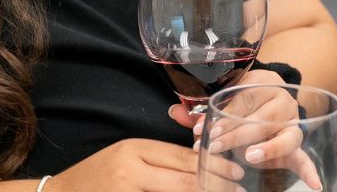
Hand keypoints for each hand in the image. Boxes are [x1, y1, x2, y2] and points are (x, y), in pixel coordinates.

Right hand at [48, 138, 240, 191]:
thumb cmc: (97, 176)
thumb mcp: (127, 157)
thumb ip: (159, 160)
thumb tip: (200, 164)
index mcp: (134, 149)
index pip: (182, 158)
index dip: (213, 166)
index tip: (236, 172)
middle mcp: (130, 170)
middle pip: (184, 180)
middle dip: (215, 186)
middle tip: (240, 189)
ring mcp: (126, 191)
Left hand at [167, 69, 323, 190]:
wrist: (273, 99)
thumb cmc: (243, 101)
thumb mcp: (224, 101)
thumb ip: (201, 110)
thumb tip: (174, 112)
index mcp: (262, 83)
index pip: (242, 100)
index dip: (222, 116)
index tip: (204, 130)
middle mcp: (281, 100)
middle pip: (260, 119)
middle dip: (235, 135)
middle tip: (214, 146)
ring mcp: (291, 122)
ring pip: (283, 136)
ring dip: (267, 148)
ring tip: (250, 156)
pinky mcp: (296, 142)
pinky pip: (305, 156)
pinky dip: (310, 171)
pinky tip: (315, 185)